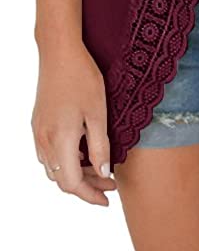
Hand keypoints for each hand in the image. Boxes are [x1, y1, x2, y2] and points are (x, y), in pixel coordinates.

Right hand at [32, 39, 116, 205]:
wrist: (60, 52)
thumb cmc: (83, 77)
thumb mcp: (98, 112)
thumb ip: (100, 146)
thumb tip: (103, 172)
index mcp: (60, 139)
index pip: (72, 183)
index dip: (90, 195)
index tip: (108, 198)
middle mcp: (44, 140)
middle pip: (61, 180)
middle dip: (86, 186)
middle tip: (110, 181)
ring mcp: (38, 132)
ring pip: (54, 168)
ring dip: (75, 173)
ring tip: (99, 166)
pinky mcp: (37, 123)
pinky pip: (48, 154)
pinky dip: (65, 160)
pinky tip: (82, 151)